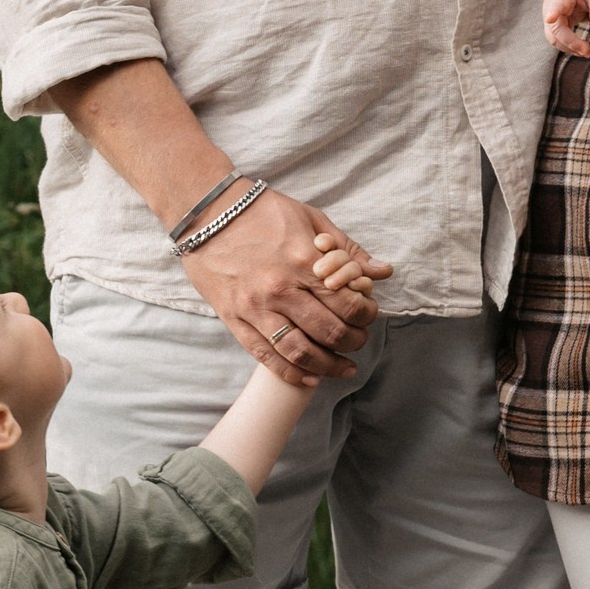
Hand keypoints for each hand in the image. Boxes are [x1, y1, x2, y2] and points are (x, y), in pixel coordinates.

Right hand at [181, 186, 390, 381]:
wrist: (207, 213)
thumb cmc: (262, 211)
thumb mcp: (310, 219)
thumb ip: (347, 249)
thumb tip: (383, 271)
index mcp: (303, 262)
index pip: (348, 304)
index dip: (366, 315)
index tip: (369, 314)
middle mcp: (280, 290)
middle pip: (329, 332)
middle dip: (353, 341)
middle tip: (359, 340)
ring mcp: (255, 308)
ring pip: (300, 352)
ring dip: (328, 366)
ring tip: (343, 368)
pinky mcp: (234, 319)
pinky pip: (266, 356)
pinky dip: (291, 372)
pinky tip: (310, 377)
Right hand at [544, 0, 589, 57]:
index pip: (555, 5)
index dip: (552, 13)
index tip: (550, 18)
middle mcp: (550, 9)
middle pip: (555, 30)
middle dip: (570, 43)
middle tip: (587, 51)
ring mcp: (549, 20)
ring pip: (554, 39)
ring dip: (570, 48)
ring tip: (586, 52)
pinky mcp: (553, 28)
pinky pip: (558, 41)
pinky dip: (569, 47)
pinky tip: (581, 50)